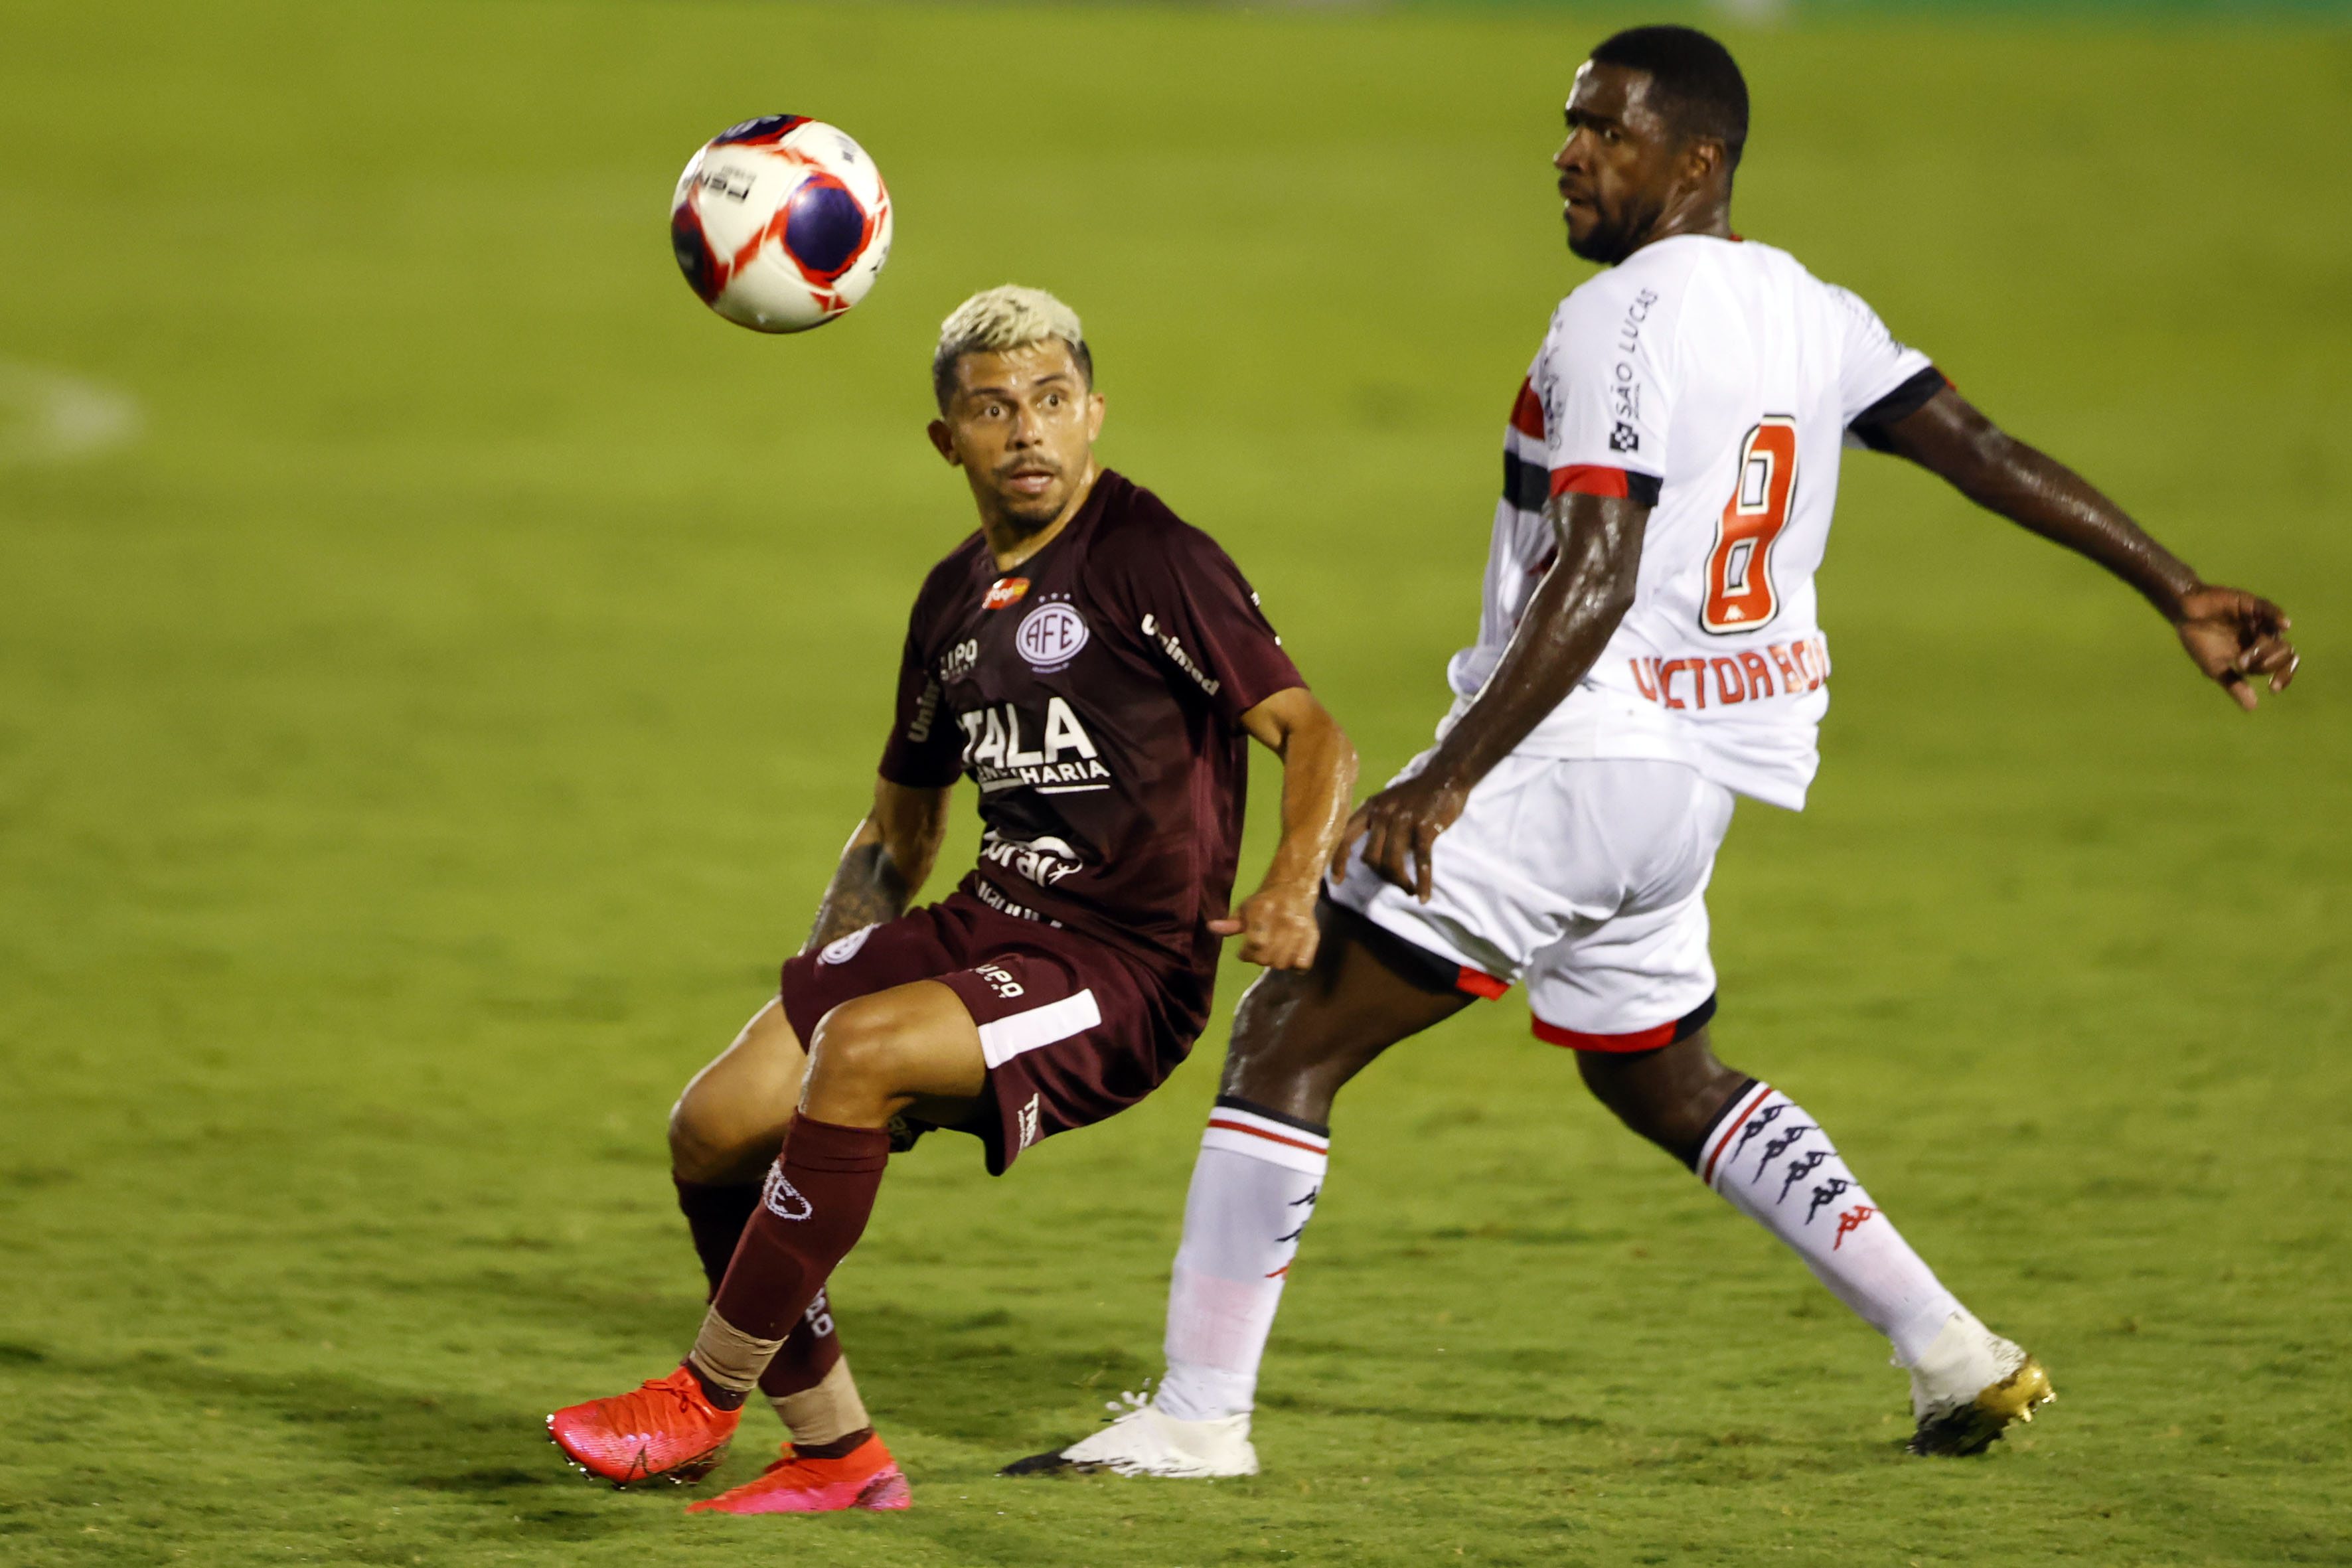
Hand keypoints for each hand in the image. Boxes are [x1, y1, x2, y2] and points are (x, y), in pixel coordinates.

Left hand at [1209, 881, 1320, 970]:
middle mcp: (1284, 917)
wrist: (1294, 888)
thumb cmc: (1265, 903)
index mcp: (1263, 909)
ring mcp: (1300, 927)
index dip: (1247, 954)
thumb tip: (1211, 927)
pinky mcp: (1313, 935)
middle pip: (1269, 957)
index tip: (1243, 952)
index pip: (1256, 943)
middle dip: (1259, 960)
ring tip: (1272, 953)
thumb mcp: (1245, 909)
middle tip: (1258, 953)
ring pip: (1284, 963)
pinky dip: (1293, 965)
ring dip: (1275, 963)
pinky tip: (1288, 956)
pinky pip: (1302, 964)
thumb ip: (1230, 923)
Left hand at [1329, 768, 1469, 902]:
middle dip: (1382, 875)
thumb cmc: (1415, 793)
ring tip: (1409, 890)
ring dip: (1400, 882)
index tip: (1337, 881)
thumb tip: (1368, 857)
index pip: (1345, 837)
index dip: (1338, 861)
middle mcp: (1382, 813)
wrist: (1445, 774)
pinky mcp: (1424, 828)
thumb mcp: (1387, 801)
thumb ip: (1375, 823)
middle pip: (1370, 858)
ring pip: (1391, 863)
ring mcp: (1403, 820)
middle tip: (1398, 882)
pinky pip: (1421, 861)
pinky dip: (1422, 882)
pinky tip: (1423, 897)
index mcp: (1370, 807)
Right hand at [2174, 586, 2297, 710]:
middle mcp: (2262, 637)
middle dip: (2269, 664)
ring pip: (2275, 636)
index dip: (2282, 677)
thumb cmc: (2199, 641)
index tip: (2273, 690)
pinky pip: (2269, 610)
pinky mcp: (2251, 604)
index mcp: (2257, 653)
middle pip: (2283, 652)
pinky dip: (2277, 617)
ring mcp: (2258, 621)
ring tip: (2241, 659)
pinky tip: (2284, 625)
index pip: (2280, 666)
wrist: (2182, 615)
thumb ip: (2234, 685)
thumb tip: (2252, 708)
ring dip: (2263, 650)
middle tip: (2244, 668)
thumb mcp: (2215, 668)